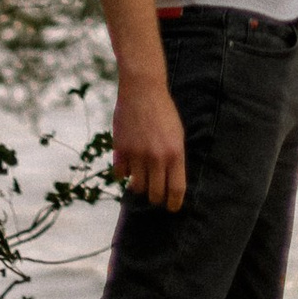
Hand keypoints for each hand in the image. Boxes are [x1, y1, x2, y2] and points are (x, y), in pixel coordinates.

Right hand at [111, 69, 186, 213]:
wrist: (143, 90)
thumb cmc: (164, 112)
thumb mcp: (177, 134)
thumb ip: (174, 158)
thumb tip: (171, 184)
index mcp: (175, 153)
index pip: (176, 189)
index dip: (174, 203)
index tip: (172, 208)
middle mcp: (156, 157)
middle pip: (155, 193)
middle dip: (156, 198)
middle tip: (156, 196)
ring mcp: (137, 154)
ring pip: (137, 186)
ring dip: (139, 186)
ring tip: (142, 179)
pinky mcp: (121, 149)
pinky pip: (120, 174)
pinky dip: (123, 174)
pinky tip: (128, 166)